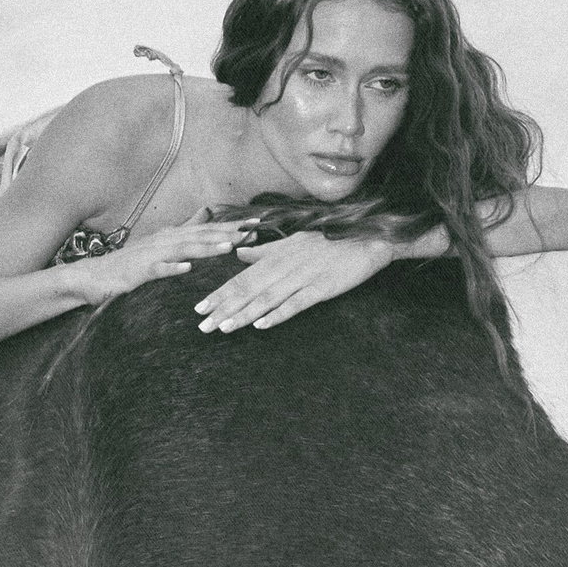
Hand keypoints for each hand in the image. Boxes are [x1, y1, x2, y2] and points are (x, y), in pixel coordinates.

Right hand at [78, 215, 255, 301]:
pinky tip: (186, 269)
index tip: (257, 225)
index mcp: (171, 236)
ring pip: (183, 249)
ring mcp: (150, 255)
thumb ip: (184, 230)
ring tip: (228, 248)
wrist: (92, 277)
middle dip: (228, 234)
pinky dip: (172, 268)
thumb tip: (206, 214)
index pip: (207, 229)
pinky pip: (157, 270)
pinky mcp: (137, 272)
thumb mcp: (160, 245)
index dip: (231, 227)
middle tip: (254, 233)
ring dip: (206, 248)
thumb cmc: (128, 265)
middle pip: (200, 236)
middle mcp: (163, 241)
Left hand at [194, 230, 393, 333]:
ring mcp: (303, 277)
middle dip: (223, 308)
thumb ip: (265, 250)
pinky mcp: (321, 288)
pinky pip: (296, 303)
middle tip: (202, 325)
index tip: (199, 307)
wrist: (367, 238)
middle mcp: (284, 266)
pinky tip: (261, 325)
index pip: (241, 277)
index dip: (220, 293)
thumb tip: (239, 254)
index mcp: (276, 255)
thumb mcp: (293, 241)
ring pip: (266, 298)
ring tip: (223, 328)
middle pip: (248, 290)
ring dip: (243, 314)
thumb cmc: (330, 241)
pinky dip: (278, 314)